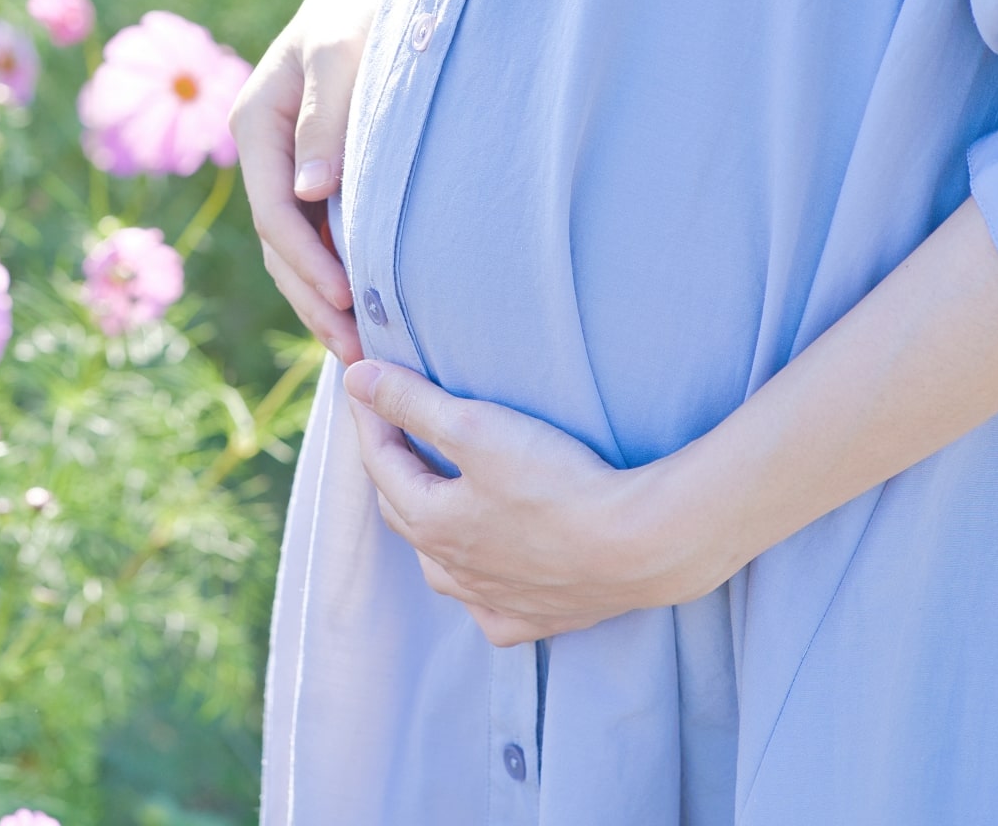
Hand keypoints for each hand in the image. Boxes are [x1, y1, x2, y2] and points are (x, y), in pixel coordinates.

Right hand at [230, 0, 418, 363]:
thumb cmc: (368, 1)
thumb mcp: (347, 49)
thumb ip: (327, 116)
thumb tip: (311, 192)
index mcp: (255, 120)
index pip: (274, 212)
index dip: (308, 264)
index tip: (350, 302)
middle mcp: (265, 148)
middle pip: (280, 244)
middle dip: (314, 299)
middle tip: (358, 353)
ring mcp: (291, 161)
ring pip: (296, 246)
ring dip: (323, 297)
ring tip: (363, 349)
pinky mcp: (321, 167)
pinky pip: (320, 231)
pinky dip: (339, 270)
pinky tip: (371, 307)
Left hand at [344, 360, 737, 646]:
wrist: (640, 546)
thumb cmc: (557, 482)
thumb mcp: (477, 427)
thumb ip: (414, 403)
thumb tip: (357, 380)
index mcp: (431, 521)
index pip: (382, 463)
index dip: (373, 418)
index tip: (368, 385)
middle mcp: (454, 569)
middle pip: (405, 513)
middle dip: (395, 468)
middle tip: (396, 432)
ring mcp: (496, 600)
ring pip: (442, 568)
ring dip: (430, 532)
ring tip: (437, 502)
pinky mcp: (540, 618)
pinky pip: (493, 611)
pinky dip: (482, 591)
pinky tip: (490, 580)